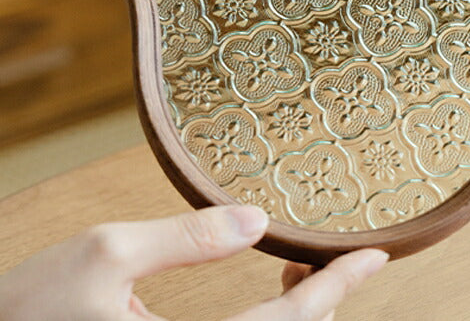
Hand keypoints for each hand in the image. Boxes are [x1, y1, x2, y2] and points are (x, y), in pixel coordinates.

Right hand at [0, 205, 387, 319]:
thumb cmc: (25, 310)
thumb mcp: (106, 255)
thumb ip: (187, 240)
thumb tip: (257, 220)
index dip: (333, 288)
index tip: (374, 258)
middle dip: (317, 301)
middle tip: (330, 256)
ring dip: (291, 316)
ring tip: (294, 266)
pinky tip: (258, 298)